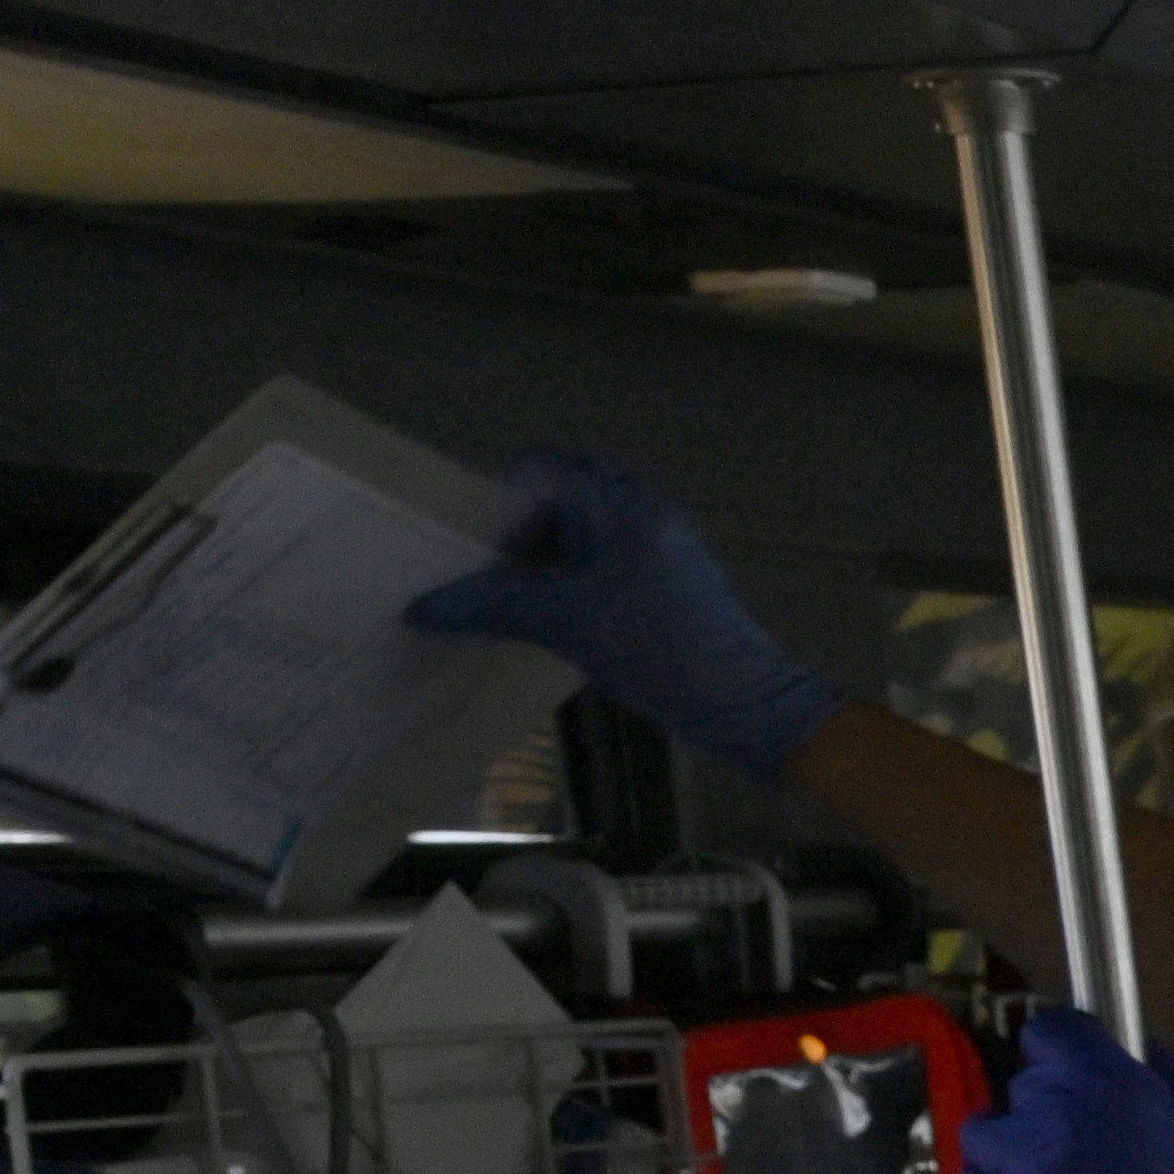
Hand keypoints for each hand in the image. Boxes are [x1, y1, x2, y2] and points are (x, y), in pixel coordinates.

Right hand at [404, 449, 845, 778]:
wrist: (750, 707)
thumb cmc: (665, 653)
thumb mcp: (568, 625)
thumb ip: (494, 606)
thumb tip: (423, 606)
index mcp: (623, 506)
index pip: (545, 466)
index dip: (504, 496)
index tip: (477, 541)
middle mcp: (646, 514)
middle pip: (565, 495)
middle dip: (523, 526)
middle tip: (487, 567)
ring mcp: (663, 549)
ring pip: (588, 530)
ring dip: (548, 556)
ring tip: (511, 596)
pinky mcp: (672, 584)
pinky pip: (611, 561)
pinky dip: (577, 578)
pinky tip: (555, 616)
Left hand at [955, 1019, 1173, 1173]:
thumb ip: (1167, 1074)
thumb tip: (1131, 1047)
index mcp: (1107, 1084)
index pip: (1049, 1029)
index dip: (1066, 1049)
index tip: (1081, 1071)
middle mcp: (1052, 1118)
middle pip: (1022, 1085)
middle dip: (1051, 1104)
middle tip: (1087, 1143)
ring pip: (985, 1134)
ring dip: (1012, 1147)